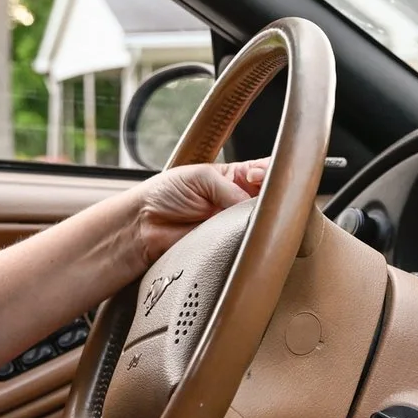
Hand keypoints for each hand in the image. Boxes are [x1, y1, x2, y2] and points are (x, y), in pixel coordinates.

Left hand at [128, 160, 269, 268]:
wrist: (143, 226)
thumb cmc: (165, 194)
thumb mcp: (200, 178)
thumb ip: (230, 188)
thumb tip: (255, 204)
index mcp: (237, 176)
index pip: (268, 170)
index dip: (273, 172)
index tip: (260, 179)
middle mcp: (242, 200)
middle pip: (274, 198)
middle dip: (275, 198)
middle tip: (265, 199)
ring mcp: (238, 225)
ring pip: (266, 223)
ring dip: (264, 220)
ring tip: (252, 218)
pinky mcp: (232, 247)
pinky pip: (250, 245)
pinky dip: (252, 241)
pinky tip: (247, 236)